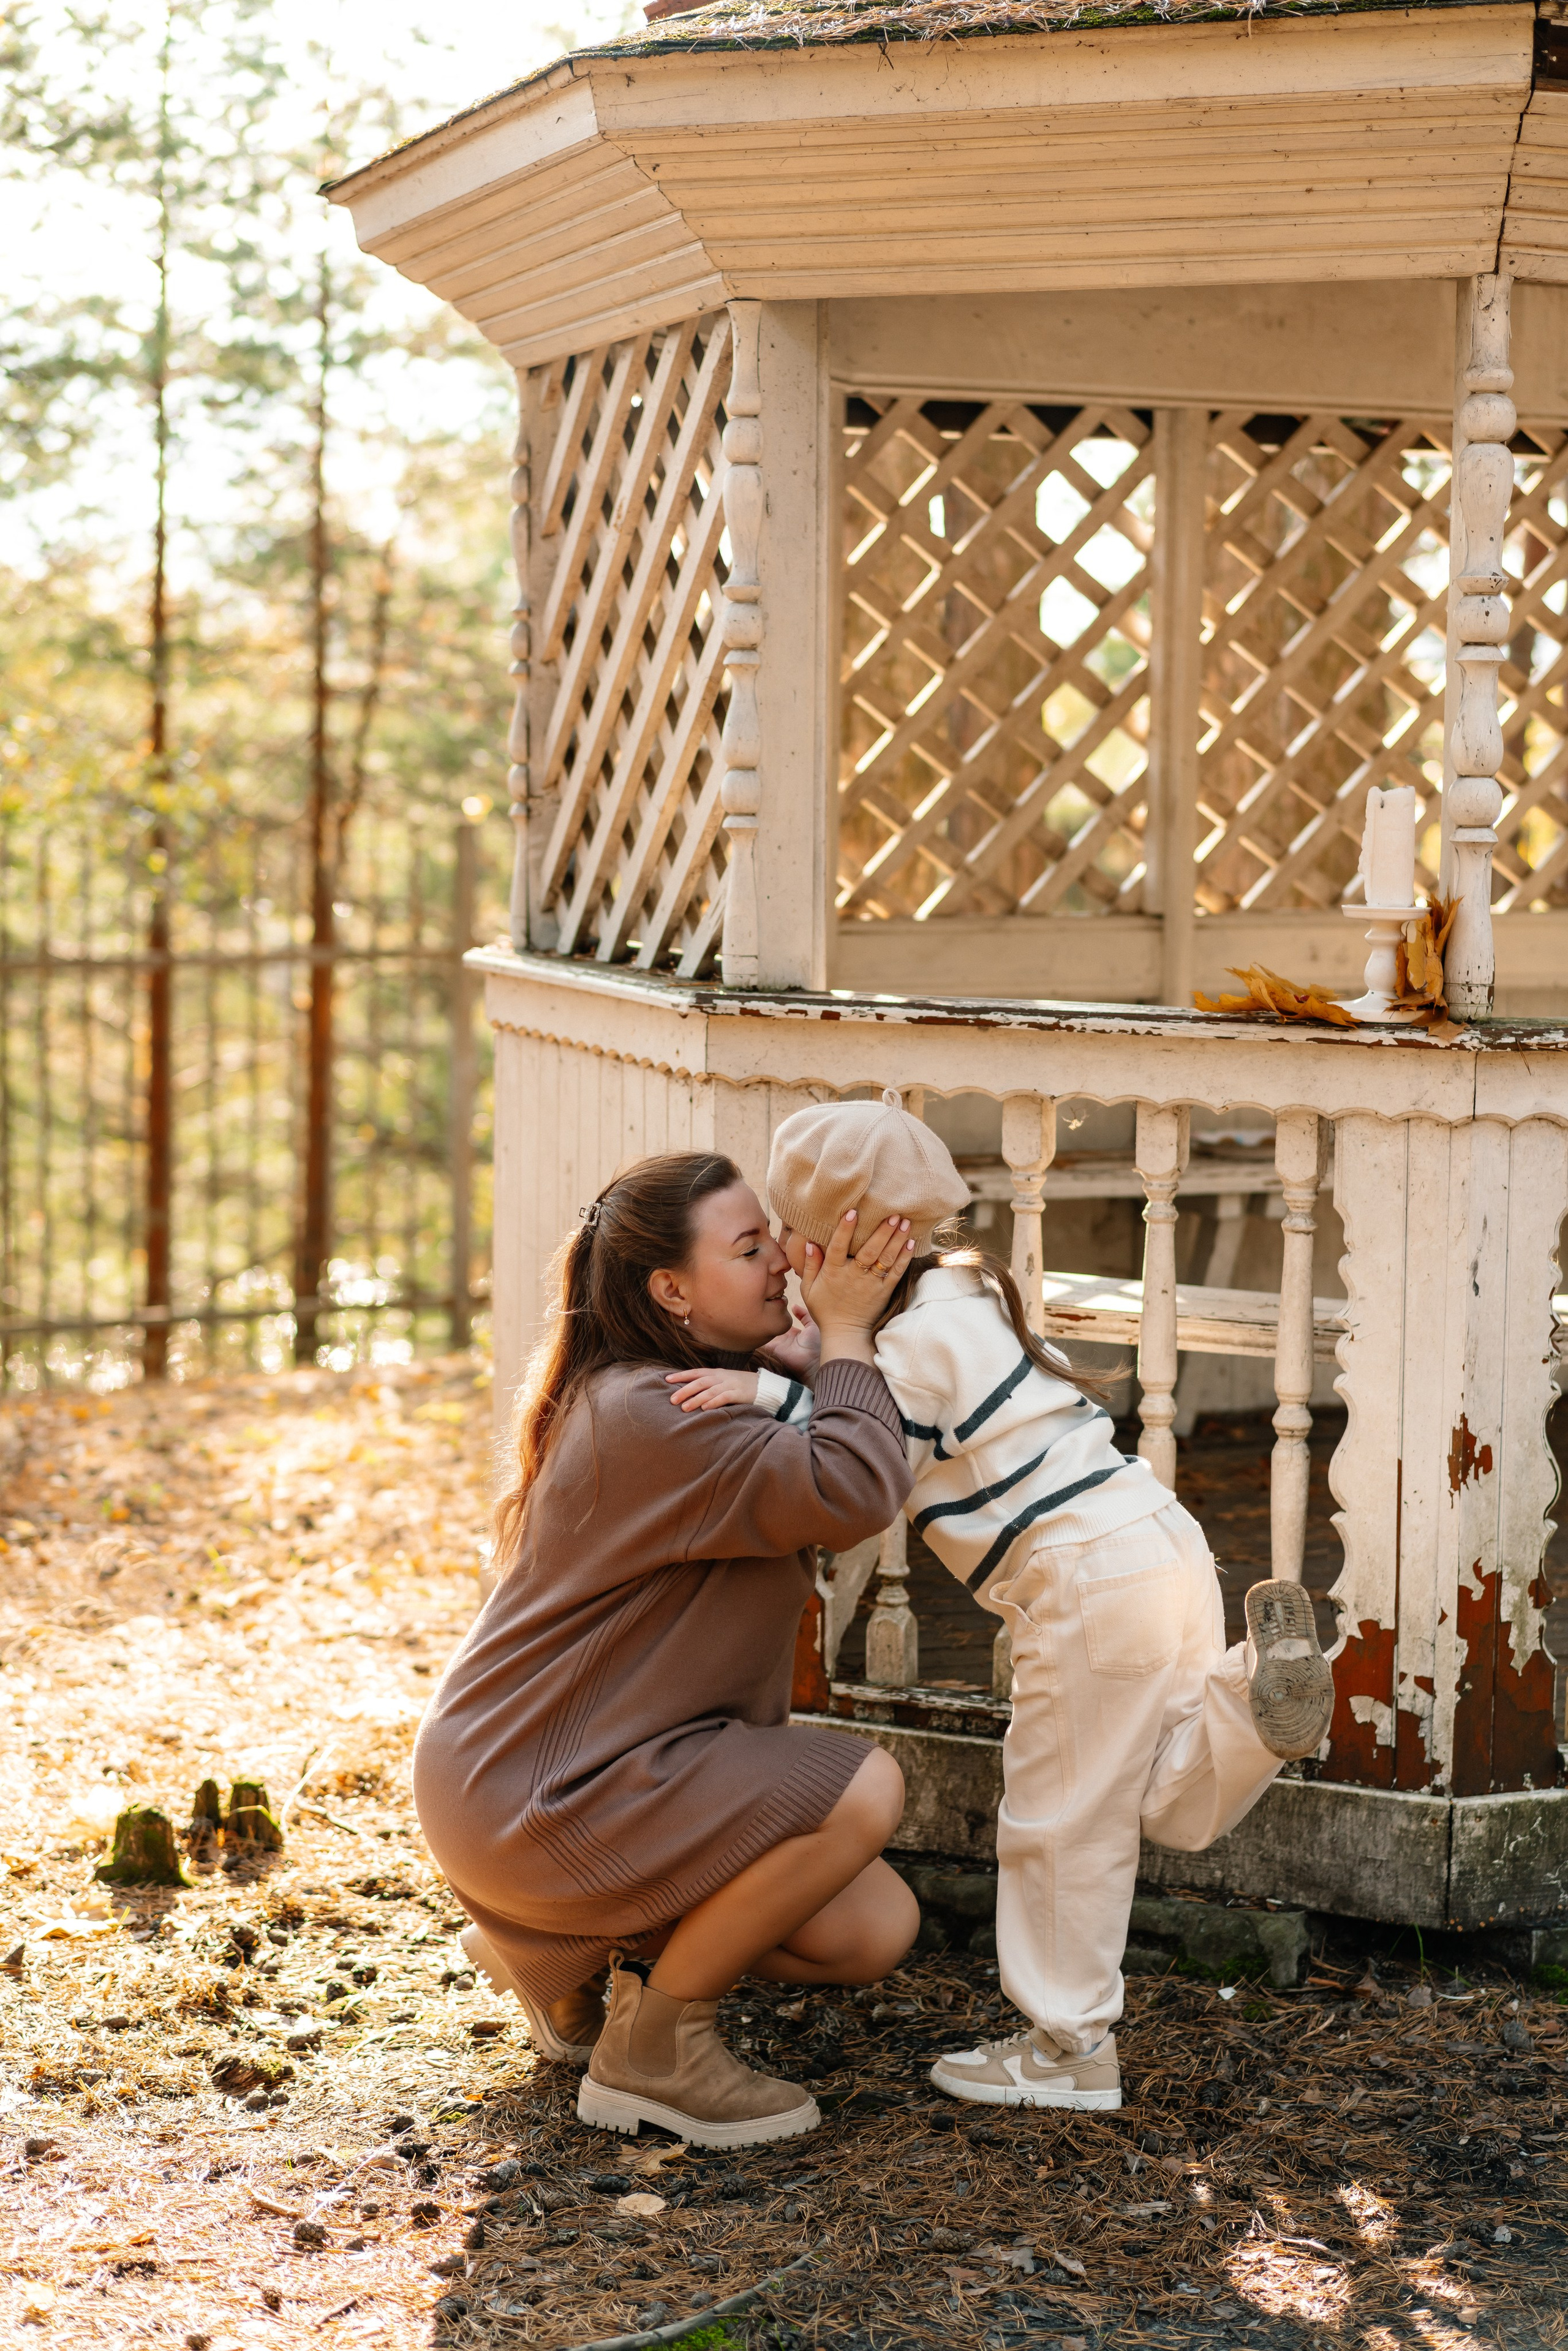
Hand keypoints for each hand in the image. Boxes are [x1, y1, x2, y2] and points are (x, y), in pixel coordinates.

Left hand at [665, 1367, 759, 1413]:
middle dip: (685, 1390)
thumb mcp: (723, 1381)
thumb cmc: (740, 1386)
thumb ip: (709, 1385)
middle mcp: (721, 1377)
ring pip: (709, 1390)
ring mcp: (730, 1384)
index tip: (667, 1379)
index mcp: (716, 1373)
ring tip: (684, 1408)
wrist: (764, 1386)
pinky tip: (705, 1409)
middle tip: (672, 1400)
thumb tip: (689, 1393)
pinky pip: (724, 1397)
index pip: (695, 1372)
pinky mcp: (739, 1393)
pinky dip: (714, 1402)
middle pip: (700, 1382)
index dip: (681, 1375)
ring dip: (696, 1399)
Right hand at [761, 1304, 819, 1379]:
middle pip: (770, 1325)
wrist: (813, 1361)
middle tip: (760, 1306)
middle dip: (765, 1317)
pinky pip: (761, 1341)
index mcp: (791, 1332)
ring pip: (764, 1332)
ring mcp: (776, 1343)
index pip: (779, 1321)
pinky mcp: (771, 1348)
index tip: (770, 1303)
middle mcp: (782, 1337)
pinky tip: (754, 1323)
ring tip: (755, 1312)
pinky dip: (757, 1334)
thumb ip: (804, 1315)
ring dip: (759, 1324)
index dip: (775, 1313)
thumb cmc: (816, 1345)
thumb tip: (793, 1305)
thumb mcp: (812, 1326)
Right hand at [799, 1210, 912, 1366]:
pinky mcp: (884, 1291)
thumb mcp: (808, 1288)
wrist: (844, 1333)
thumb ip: (809, 1265)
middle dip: (882, 1231)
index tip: (853, 1212)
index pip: (838, 1247)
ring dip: (897, 1240)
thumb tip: (811, 1243)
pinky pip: (896, 1272)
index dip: (845, 1229)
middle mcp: (853, 1276)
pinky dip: (904, 1258)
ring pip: (885, 1259)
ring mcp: (871, 1284)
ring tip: (905, 1222)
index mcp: (833, 1273)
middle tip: (893, 1214)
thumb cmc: (824, 1309)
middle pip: (869, 1250)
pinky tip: (910, 1243)